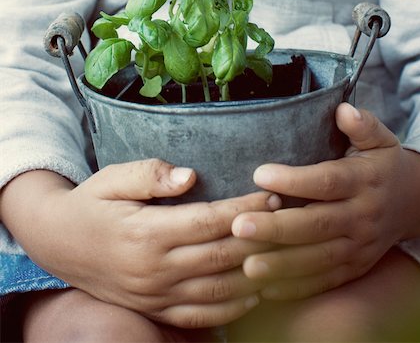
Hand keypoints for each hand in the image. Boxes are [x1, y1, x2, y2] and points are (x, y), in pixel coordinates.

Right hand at [0, 159, 280, 327]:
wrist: (58, 242)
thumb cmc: (92, 204)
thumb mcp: (112, 178)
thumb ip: (150, 175)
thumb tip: (190, 175)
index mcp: (146, 231)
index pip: (209, 220)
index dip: (244, 210)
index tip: (271, 196)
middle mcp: (154, 268)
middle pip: (222, 255)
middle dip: (260, 237)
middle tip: (288, 220)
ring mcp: (155, 294)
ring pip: (218, 291)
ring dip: (256, 274)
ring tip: (283, 255)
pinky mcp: (155, 308)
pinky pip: (201, 316)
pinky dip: (232, 308)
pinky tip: (256, 292)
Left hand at [231, 103, 419, 299]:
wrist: (414, 202)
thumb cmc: (384, 166)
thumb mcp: (381, 140)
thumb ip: (363, 126)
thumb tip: (344, 109)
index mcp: (365, 181)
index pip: (327, 181)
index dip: (294, 180)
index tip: (259, 174)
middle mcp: (362, 216)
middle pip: (317, 224)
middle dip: (277, 228)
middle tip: (239, 226)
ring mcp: (360, 246)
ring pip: (319, 258)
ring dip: (282, 264)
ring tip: (246, 264)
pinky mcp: (356, 266)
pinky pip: (326, 280)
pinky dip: (297, 287)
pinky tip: (267, 288)